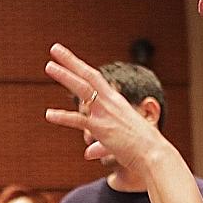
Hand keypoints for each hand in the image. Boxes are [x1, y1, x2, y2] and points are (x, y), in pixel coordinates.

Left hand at [44, 44, 171, 174]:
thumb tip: (88, 153)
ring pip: (82, 89)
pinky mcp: (102, 128)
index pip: (96, 79)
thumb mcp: (118, 141)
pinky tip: (49, 114)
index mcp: (116, 101)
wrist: (153, 154)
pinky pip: (79, 120)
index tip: (70, 59)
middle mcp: (110, 103)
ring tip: (49, 66)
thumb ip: (99, 145)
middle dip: (71, 61)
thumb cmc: (140, 148)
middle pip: (88, 76)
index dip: (81, 67)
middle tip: (55, 48)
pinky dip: (63, 117)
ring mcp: (105, 113)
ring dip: (65, 76)